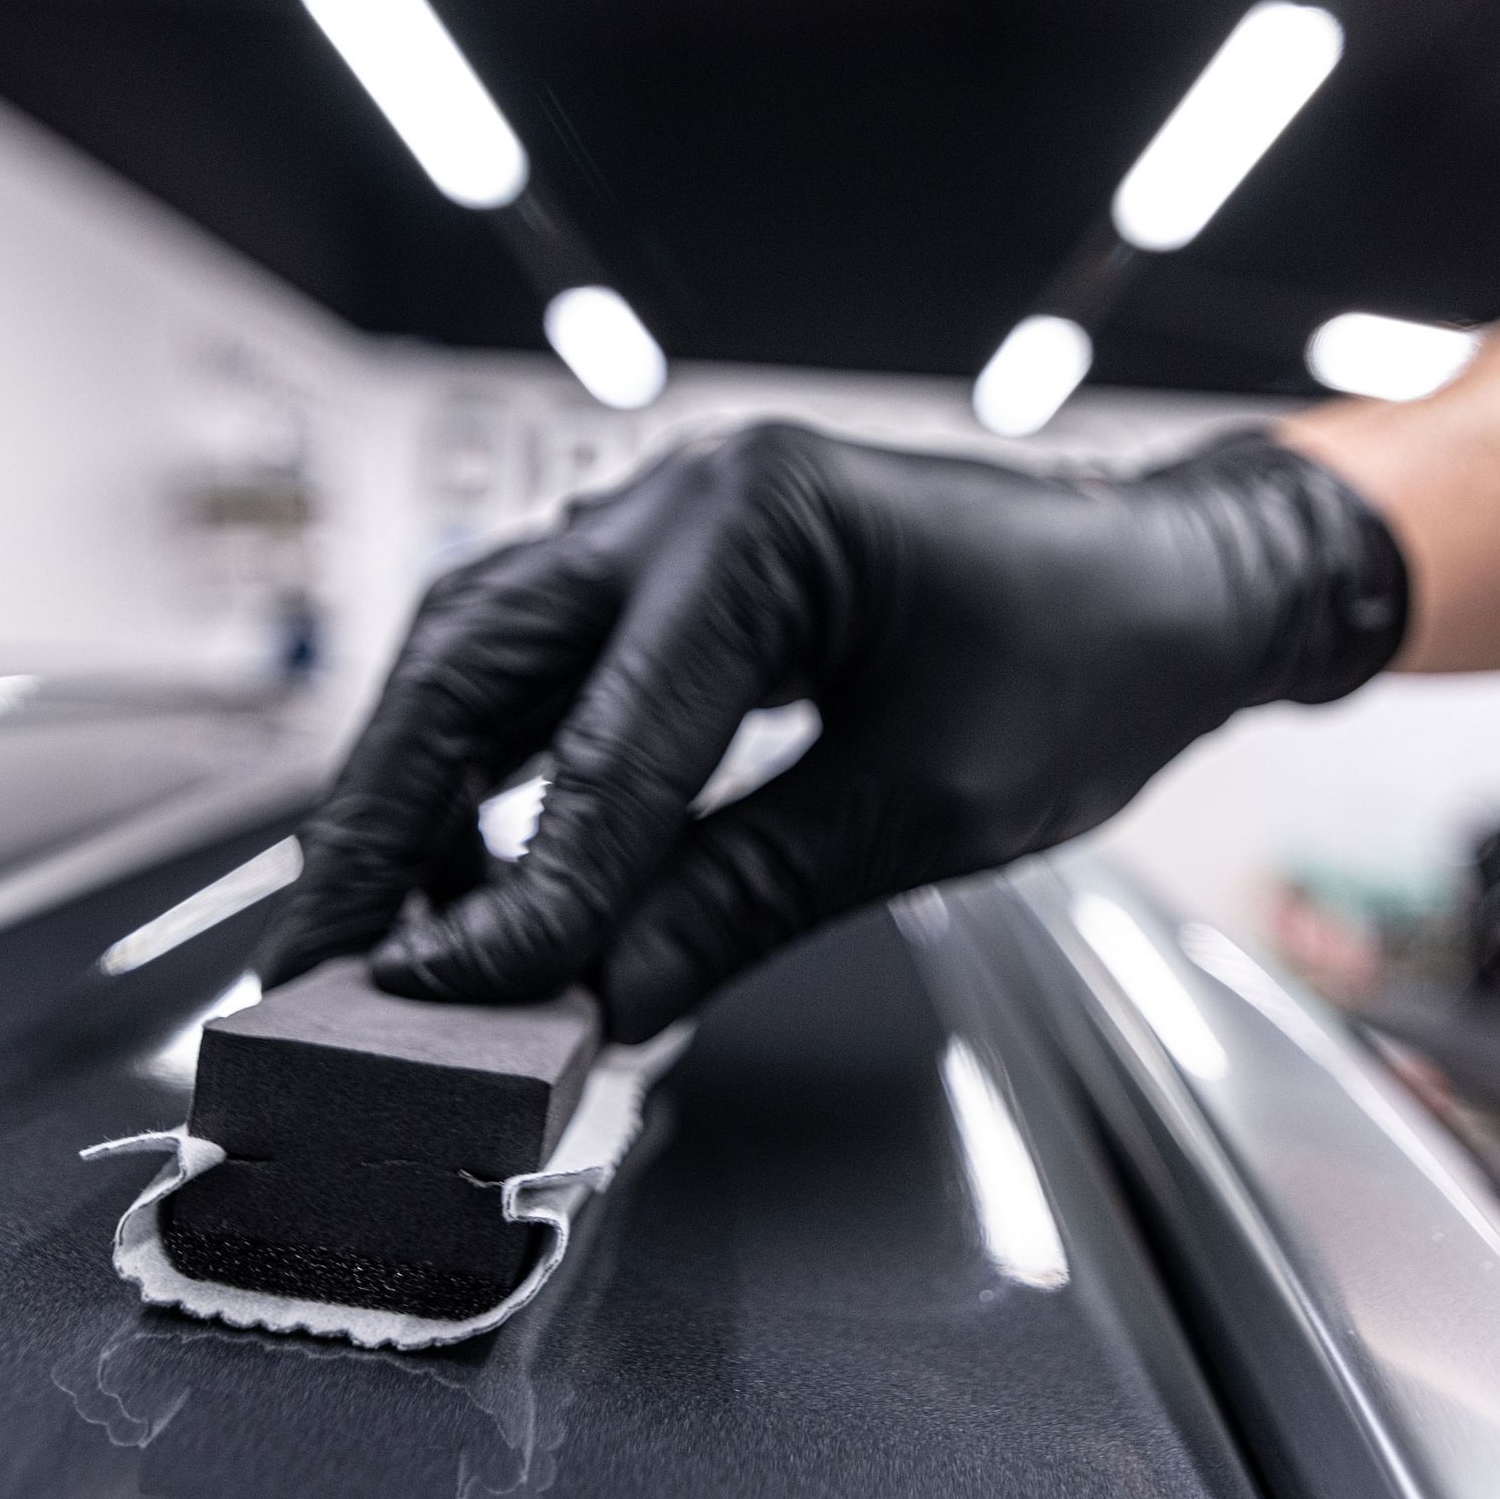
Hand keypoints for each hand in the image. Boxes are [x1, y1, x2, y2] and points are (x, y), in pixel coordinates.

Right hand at [256, 423, 1404, 1037]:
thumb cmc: (1095, 663)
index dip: (515, 891)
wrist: (1176, 589)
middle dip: (386, 813)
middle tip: (323, 956)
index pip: (599, 740)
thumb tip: (592, 996)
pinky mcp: (692, 573)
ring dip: (421, 781)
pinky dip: (496, 758)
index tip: (446, 1000)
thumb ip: (742, 896)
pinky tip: (478, 855)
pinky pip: (553, 659)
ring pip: (487, 649)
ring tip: (377, 922)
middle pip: (474, 654)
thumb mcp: (925, 806)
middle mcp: (691, 498)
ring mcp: (681, 523)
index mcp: (760, 524)